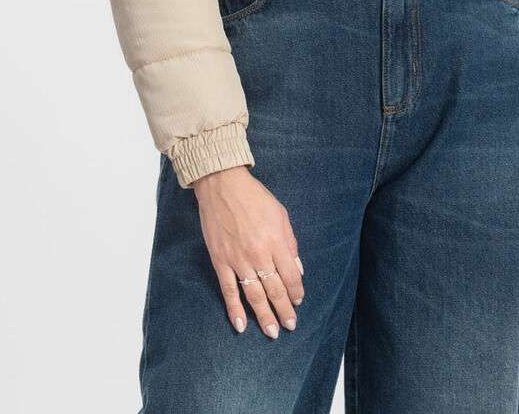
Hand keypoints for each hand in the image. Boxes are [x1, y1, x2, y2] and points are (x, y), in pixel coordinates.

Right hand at [192, 165, 304, 337]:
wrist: (222, 186)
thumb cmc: (254, 198)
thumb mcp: (281, 214)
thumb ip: (290, 243)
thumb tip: (297, 269)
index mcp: (276, 241)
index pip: (290, 276)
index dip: (296, 292)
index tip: (298, 302)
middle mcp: (259, 254)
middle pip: (275, 289)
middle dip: (284, 310)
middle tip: (290, 325)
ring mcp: (238, 259)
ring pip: (254, 295)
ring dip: (264, 316)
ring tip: (272, 332)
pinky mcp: (220, 261)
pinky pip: (228, 290)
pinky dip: (234, 309)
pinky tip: (240, 325)